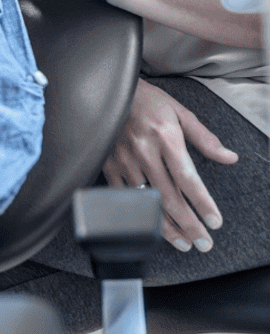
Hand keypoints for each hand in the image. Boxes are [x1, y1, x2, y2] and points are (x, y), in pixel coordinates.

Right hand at [103, 80, 238, 251]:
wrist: (105, 91)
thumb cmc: (146, 100)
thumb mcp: (180, 112)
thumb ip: (204, 138)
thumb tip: (229, 157)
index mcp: (165, 137)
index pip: (188, 178)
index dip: (202, 203)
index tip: (215, 222)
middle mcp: (144, 152)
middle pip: (169, 197)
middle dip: (188, 224)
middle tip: (203, 243)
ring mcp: (124, 161)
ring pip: (146, 201)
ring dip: (166, 226)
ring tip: (183, 243)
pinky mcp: (108, 165)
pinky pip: (123, 196)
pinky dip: (137, 214)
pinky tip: (150, 227)